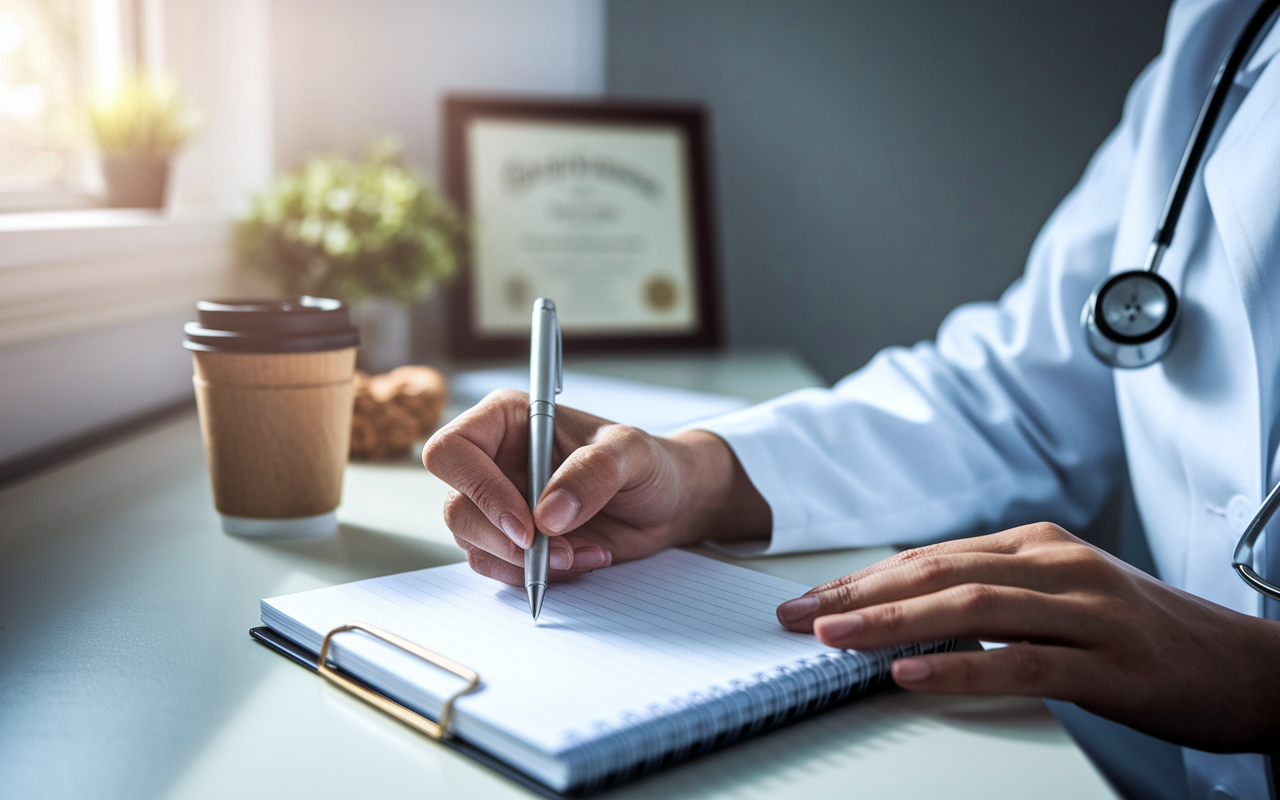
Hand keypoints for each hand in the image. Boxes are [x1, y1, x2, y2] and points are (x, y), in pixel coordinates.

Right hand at [423, 390, 769, 585]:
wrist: (668, 503)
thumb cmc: (648, 464)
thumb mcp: (632, 454)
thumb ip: (593, 472)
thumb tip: (547, 515)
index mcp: (508, 421)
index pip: (453, 451)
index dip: (479, 489)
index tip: (526, 523)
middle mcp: (494, 461)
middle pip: (457, 506)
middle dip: (506, 540)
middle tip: (558, 552)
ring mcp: (499, 503)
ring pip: (473, 543)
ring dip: (525, 563)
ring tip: (581, 555)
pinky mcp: (513, 540)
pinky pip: (498, 568)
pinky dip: (535, 576)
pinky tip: (580, 560)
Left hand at [774, 522, 1279, 752]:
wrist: (1245, 665)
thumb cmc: (1143, 634)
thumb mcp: (1062, 596)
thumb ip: (995, 593)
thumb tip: (907, 608)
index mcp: (1038, 545)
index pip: (931, 555)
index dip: (863, 577)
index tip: (810, 597)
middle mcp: (1057, 565)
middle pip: (939, 571)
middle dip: (859, 594)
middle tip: (799, 615)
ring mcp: (1086, 610)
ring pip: (971, 607)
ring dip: (893, 623)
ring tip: (835, 637)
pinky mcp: (1109, 663)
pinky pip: (1022, 663)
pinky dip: (960, 668)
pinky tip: (911, 675)